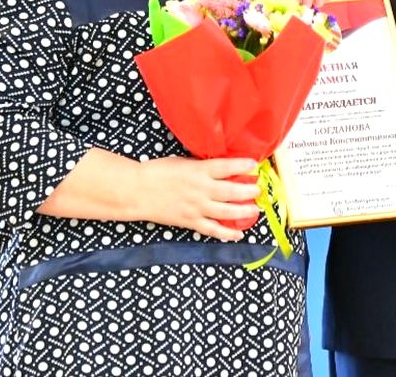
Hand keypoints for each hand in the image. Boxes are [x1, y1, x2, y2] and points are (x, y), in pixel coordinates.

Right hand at [135, 156, 260, 241]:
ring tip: (255, 209)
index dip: (242, 165)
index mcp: (198, 171)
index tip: (254, 164)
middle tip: (258, 190)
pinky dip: (227, 233)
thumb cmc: (158, 172)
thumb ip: (201, 167)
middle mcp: (201, 190)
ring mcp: (197, 207)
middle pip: (231, 191)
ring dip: (244, 211)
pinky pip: (213, 229)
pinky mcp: (191, 221)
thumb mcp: (182, 162)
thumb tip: (220, 169)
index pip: (226, 167)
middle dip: (248, 191)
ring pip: (227, 212)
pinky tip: (238, 234)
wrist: (137, 191)